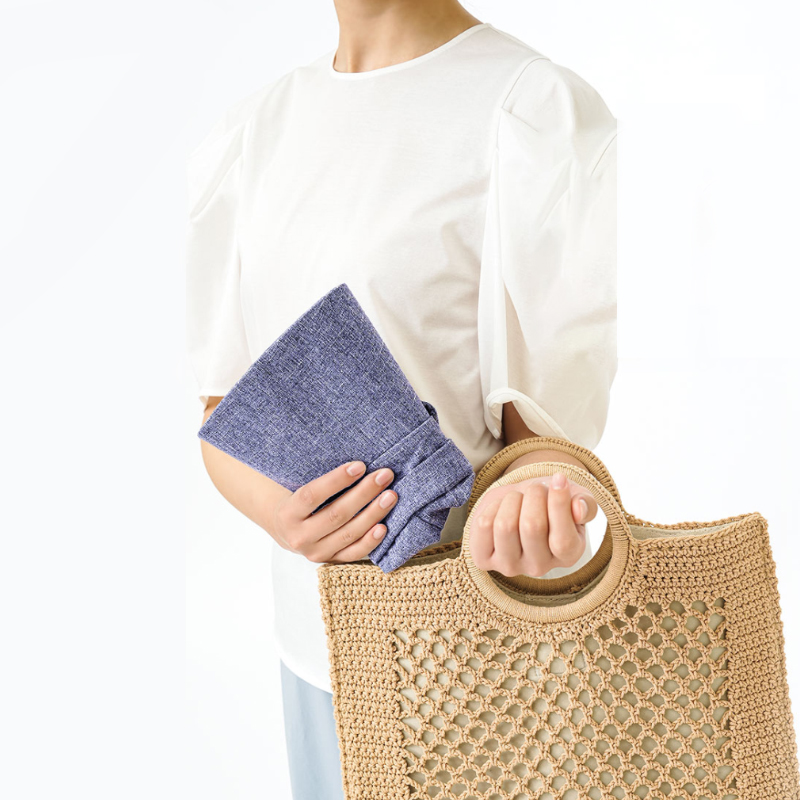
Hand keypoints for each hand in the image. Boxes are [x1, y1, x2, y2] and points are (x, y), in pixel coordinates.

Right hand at [271, 460, 397, 563]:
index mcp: (288, 513)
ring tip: (390, 496)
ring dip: (373, 514)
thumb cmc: (299, 502)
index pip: (313, 495)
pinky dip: (370, 541)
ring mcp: (315, 552)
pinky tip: (384, 527)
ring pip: (349, 534)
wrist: (287, 531)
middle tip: (385, 475)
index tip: (360, 465)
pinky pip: (354, 553)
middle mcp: (300, 536)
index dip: (337, 480)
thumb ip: (322, 481)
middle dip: (364, 493)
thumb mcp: (299, 488)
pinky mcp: (330, 561)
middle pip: (336, 514)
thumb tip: (358, 465)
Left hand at [469, 471, 597, 577]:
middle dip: (534, 495)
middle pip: (531, 527)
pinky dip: (492, 507)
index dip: (559, 504)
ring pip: (506, 525)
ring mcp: (509, 566)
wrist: (519, 504)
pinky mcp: (484, 559)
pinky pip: (484, 525)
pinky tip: (500, 508)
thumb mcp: (574, 498)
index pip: (563, 539)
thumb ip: (585, 504)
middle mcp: (539, 567)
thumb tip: (579, 509)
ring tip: (518, 498)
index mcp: (568, 556)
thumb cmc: (549, 502)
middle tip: (536, 489)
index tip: (559, 478)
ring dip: (512, 499)